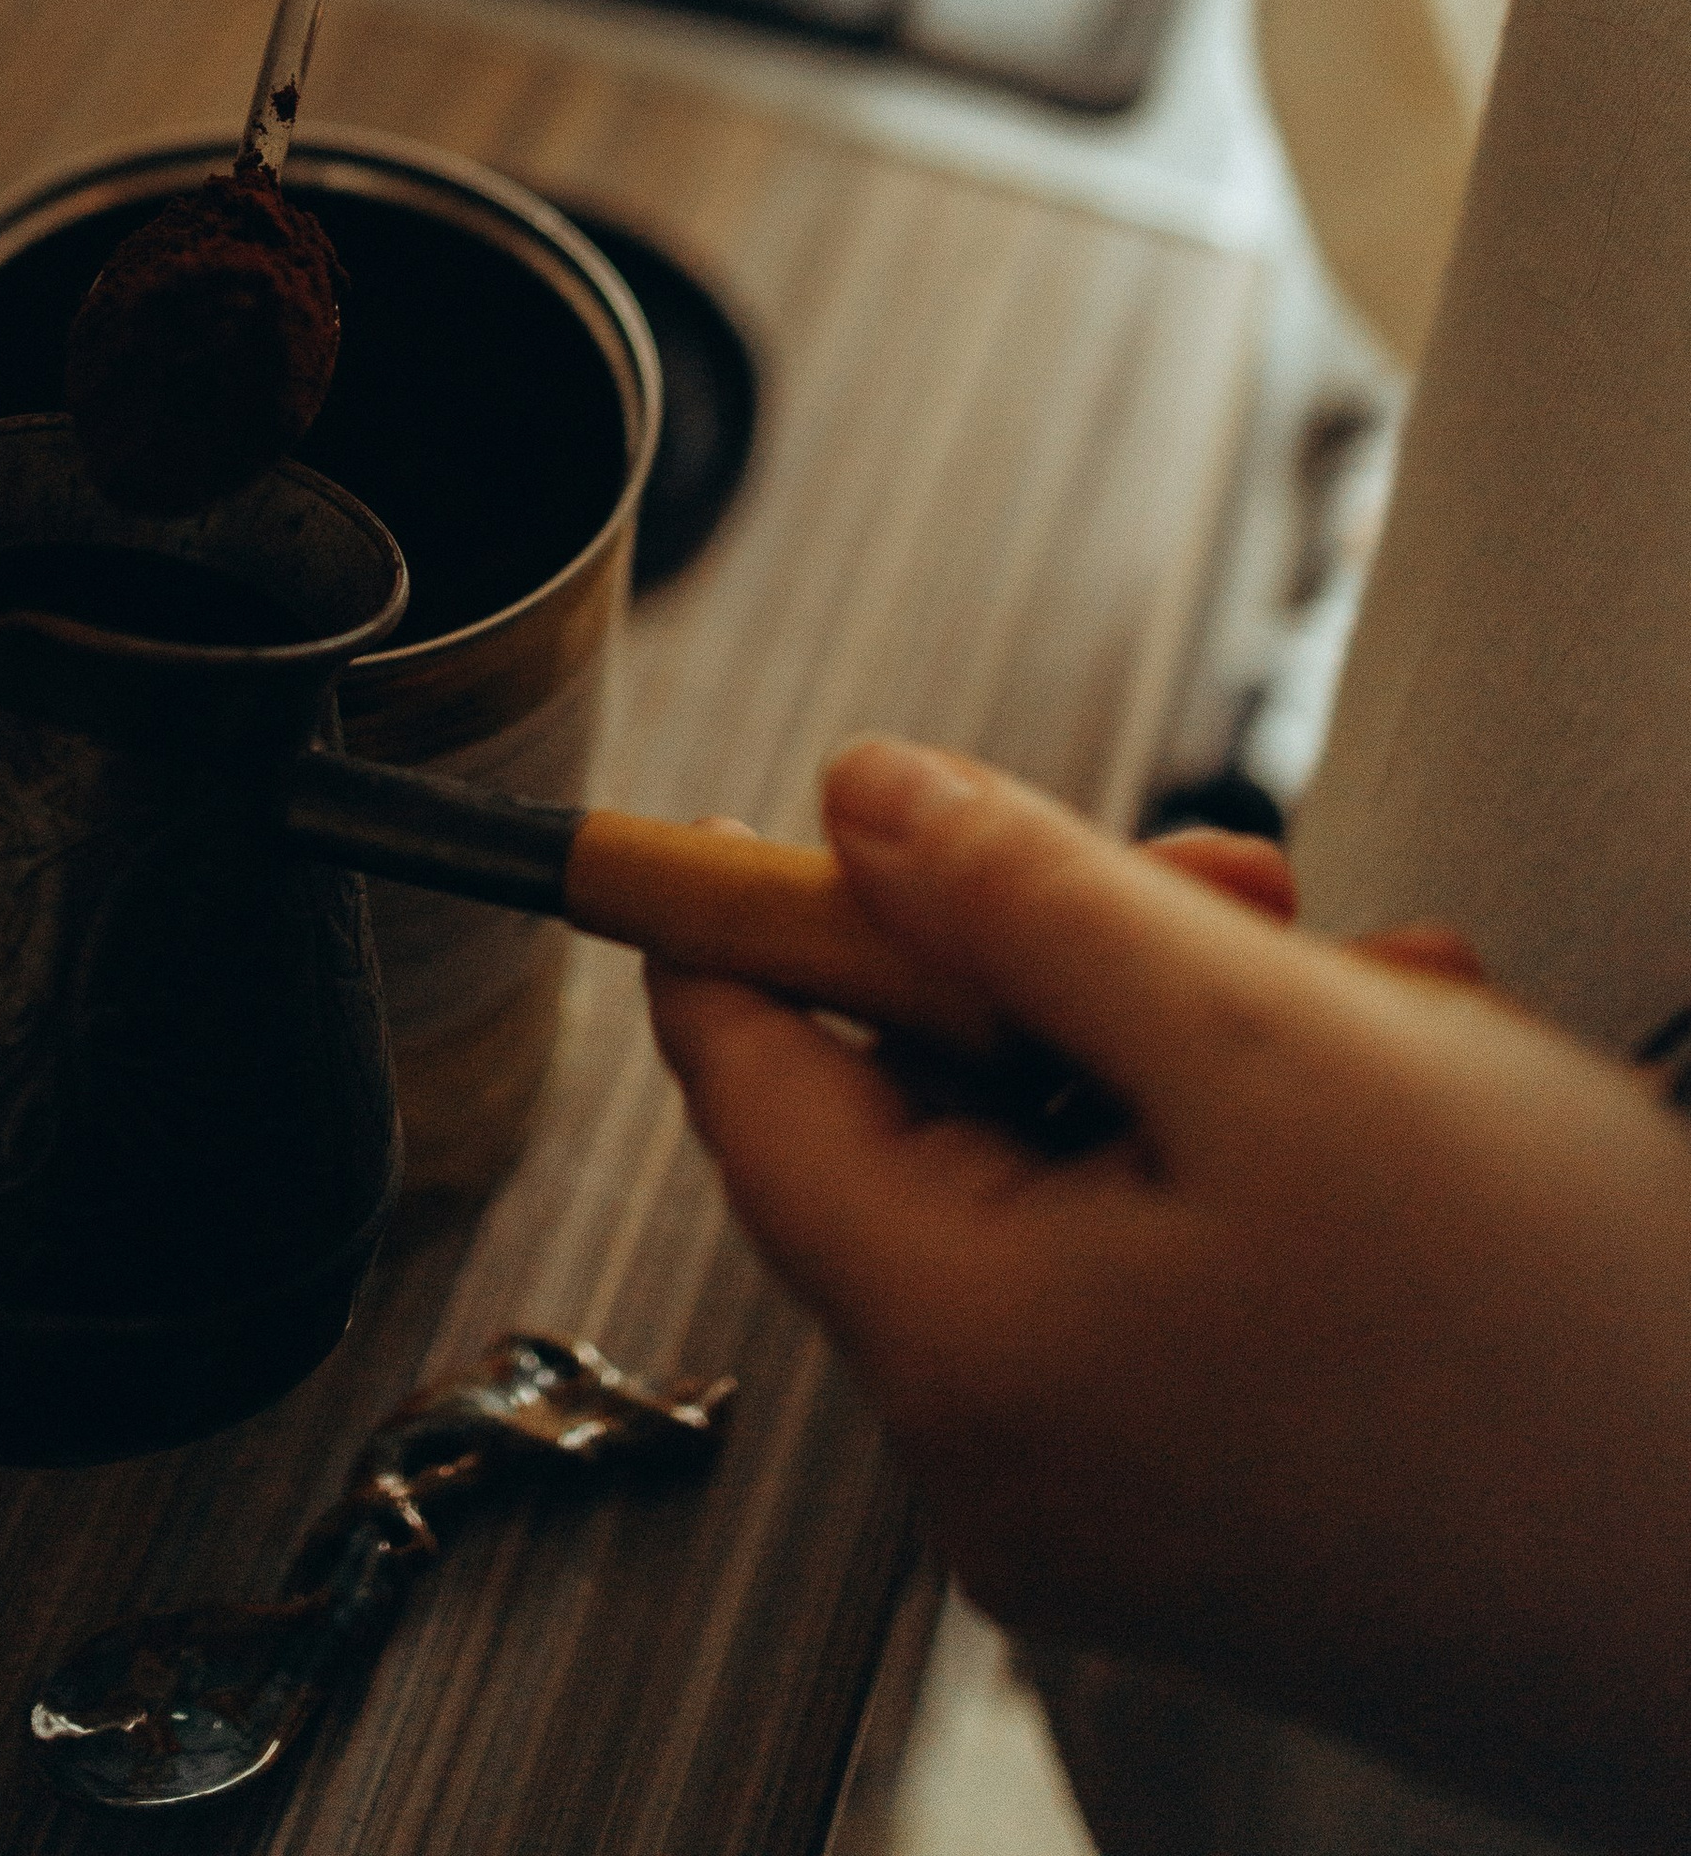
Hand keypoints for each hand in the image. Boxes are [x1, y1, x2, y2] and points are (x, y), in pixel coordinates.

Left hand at [649, 740, 1690, 1852]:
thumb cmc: (1567, 1377)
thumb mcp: (1263, 1042)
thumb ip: (1024, 899)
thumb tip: (864, 800)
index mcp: (955, 1348)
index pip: (746, 1070)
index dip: (780, 900)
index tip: (854, 798)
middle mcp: (1002, 1456)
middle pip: (928, 1110)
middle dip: (1080, 962)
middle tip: (1238, 897)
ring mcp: (1115, 1500)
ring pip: (1077, 1170)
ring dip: (1211, 1047)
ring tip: (1385, 1018)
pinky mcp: (1226, 1514)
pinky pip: (1170, 1271)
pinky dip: (1268, 1160)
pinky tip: (1411, 1119)